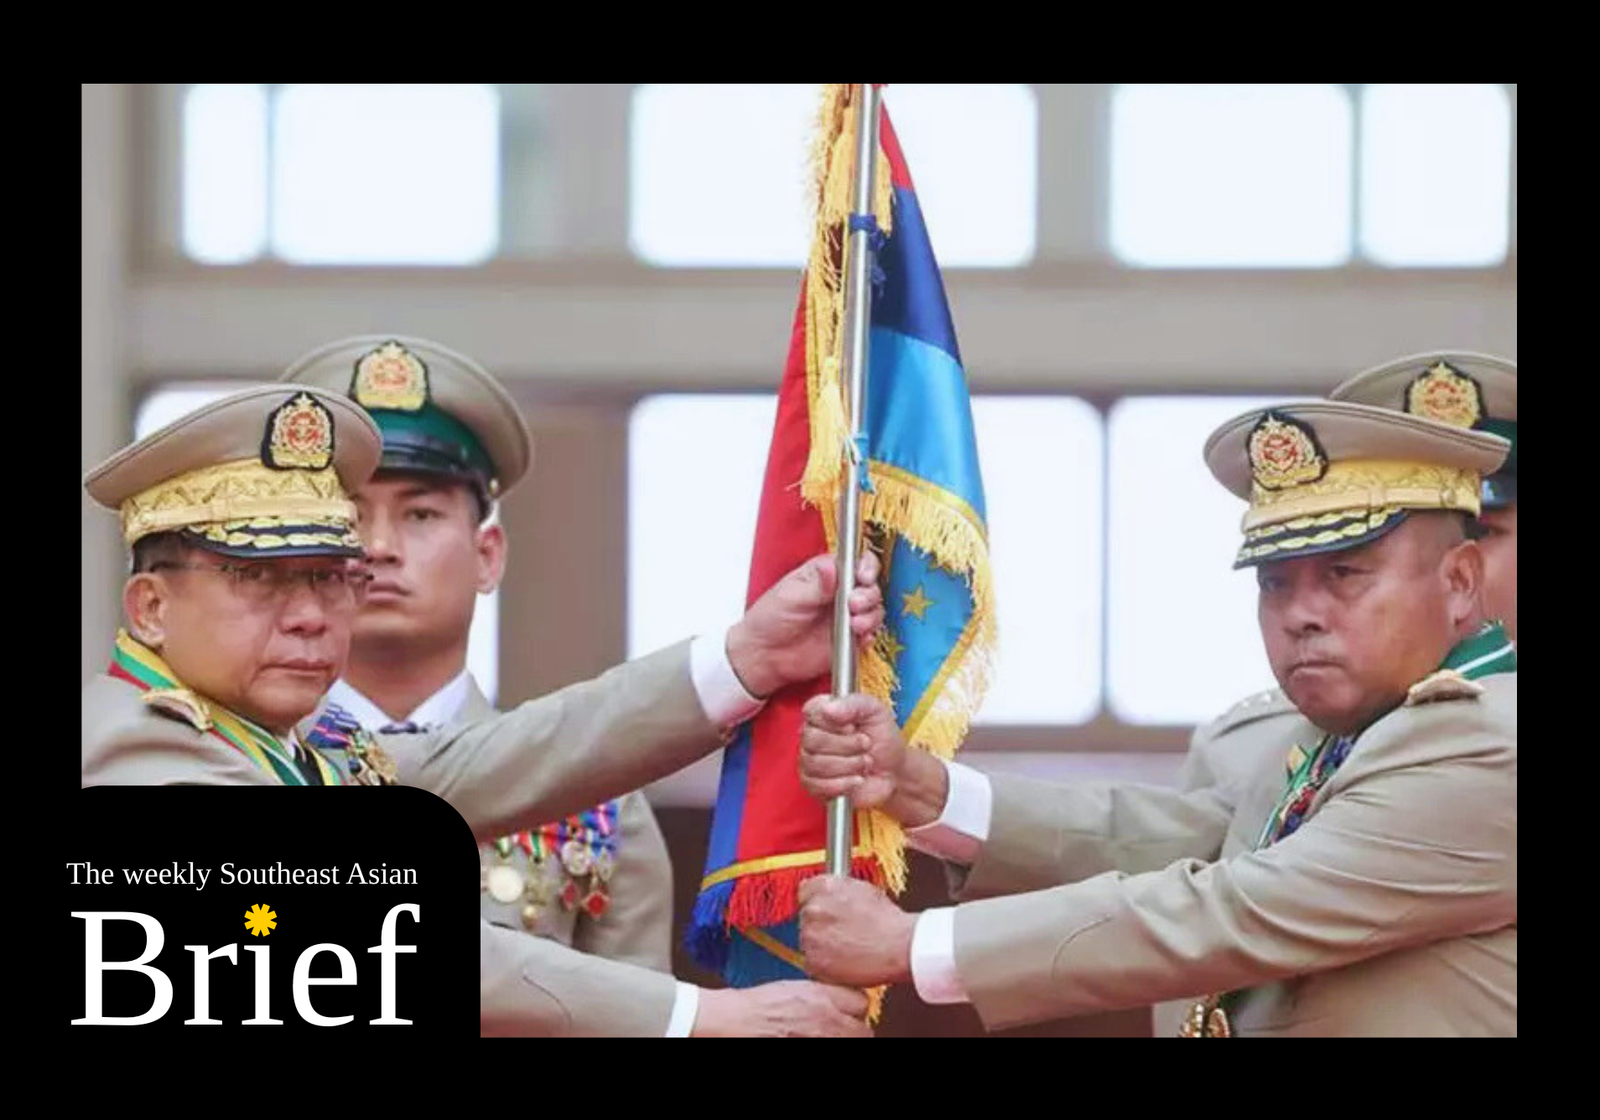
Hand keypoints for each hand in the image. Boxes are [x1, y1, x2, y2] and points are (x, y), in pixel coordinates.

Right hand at [690, 980, 871, 1037]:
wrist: (730, 1021)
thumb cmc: (754, 1005)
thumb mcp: (791, 988)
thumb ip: (820, 995)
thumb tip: (841, 1003)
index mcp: (818, 995)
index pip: (862, 1003)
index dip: (856, 1011)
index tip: (850, 1016)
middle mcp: (822, 1017)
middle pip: (863, 1032)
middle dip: (855, 1033)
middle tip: (843, 1032)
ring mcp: (815, 1036)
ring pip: (854, 1040)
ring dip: (842, 1039)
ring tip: (829, 1036)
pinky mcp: (805, 1044)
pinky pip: (831, 1045)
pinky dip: (828, 1042)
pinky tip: (810, 1038)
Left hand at [726, 552, 883, 698]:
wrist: (764, 655)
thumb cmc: (770, 619)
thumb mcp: (791, 595)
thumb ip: (816, 582)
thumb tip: (832, 567)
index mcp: (826, 574)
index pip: (856, 561)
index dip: (865, 566)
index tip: (862, 576)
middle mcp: (840, 593)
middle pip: (871, 585)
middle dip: (868, 594)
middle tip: (854, 603)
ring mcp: (847, 615)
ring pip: (874, 609)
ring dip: (871, 615)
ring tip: (855, 623)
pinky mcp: (850, 638)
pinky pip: (871, 633)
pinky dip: (869, 634)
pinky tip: (857, 636)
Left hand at [798, 875, 915, 988]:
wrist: (899, 947)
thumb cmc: (889, 921)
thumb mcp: (864, 890)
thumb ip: (840, 888)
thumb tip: (831, 892)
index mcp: (826, 887)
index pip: (806, 890)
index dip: (817, 900)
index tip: (825, 910)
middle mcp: (814, 908)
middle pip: (806, 915)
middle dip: (821, 923)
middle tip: (842, 931)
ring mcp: (811, 936)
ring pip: (808, 939)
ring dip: (821, 944)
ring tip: (847, 948)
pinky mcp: (813, 962)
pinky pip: (812, 962)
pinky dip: (824, 965)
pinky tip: (844, 961)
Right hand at [799, 693, 948, 827]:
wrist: (893, 770)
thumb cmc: (882, 738)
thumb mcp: (875, 711)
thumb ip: (853, 703)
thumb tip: (827, 708)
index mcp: (822, 713)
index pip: (811, 712)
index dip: (834, 723)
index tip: (853, 726)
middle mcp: (811, 735)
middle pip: (812, 740)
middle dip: (847, 745)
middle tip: (866, 745)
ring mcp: (809, 761)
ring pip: (816, 764)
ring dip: (849, 765)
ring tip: (864, 762)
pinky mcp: (814, 785)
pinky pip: (817, 785)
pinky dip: (843, 783)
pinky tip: (857, 779)